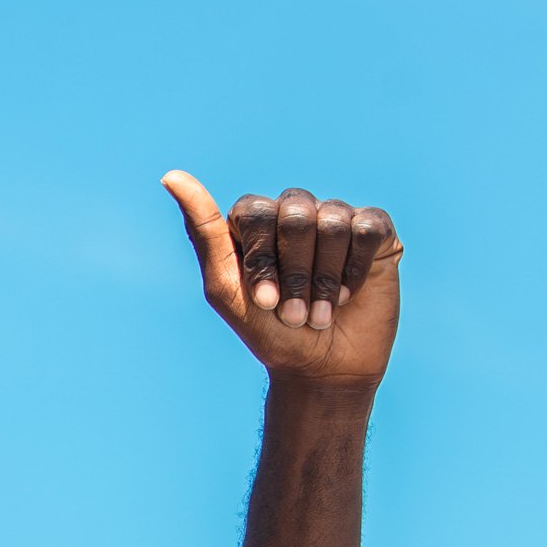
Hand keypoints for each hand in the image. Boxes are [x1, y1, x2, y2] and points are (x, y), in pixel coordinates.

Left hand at [162, 172, 400, 389]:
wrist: (322, 370)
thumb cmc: (269, 334)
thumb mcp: (225, 289)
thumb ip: (202, 232)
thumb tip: (171, 176)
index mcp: (256, 222)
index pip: (256, 213)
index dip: (263, 260)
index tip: (264, 303)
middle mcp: (295, 212)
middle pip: (296, 215)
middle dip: (296, 274)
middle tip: (294, 313)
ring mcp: (336, 218)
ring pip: (333, 222)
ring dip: (325, 279)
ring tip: (321, 312)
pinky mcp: (375, 231)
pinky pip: (368, 227)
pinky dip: (355, 269)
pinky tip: (348, 294)